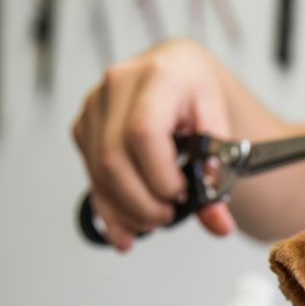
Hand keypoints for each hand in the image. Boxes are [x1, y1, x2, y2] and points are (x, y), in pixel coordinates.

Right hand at [72, 39, 235, 250]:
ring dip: (127, 210)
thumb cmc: (198, 98)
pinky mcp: (85, 127)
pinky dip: (110, 210)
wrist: (178, 75)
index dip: (160, 176)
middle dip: (142, 202)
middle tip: (169, 215)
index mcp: (160, 75)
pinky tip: (129, 230)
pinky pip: (90, 176)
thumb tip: (218, 224)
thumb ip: (219, 178)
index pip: (143, 133)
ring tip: (155, 221)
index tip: (182, 194)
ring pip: (98, 172)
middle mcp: (119, 84)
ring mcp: (96, 105)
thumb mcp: (220, 131)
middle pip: (114, 158)